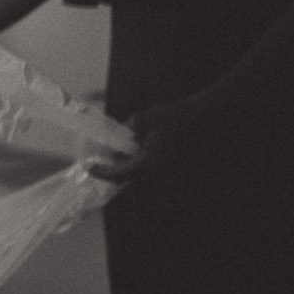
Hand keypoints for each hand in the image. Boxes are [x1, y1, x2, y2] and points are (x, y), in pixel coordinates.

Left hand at [90, 97, 208, 183]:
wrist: (205, 117)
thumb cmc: (177, 116)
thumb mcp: (146, 117)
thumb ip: (130, 126)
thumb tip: (122, 132)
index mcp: (149, 162)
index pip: (120, 174)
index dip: (102, 173)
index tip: (89, 168)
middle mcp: (156, 170)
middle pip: (127, 177)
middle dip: (111, 169)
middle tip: (97, 160)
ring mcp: (164, 167)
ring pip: (138, 172)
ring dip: (123, 164)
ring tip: (111, 152)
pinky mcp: (168, 161)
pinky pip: (147, 165)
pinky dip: (135, 160)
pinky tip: (130, 147)